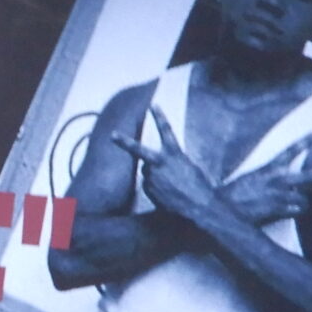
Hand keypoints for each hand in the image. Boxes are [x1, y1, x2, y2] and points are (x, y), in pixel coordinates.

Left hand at [113, 107, 221, 225]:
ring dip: (156, 176)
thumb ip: (173, 161)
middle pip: (137, 149)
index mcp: (175, 153)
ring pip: (148, 171)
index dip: (159, 116)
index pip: (166, 130)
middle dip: (124, 142)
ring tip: (172, 186)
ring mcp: (152, 176)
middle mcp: (160, 163)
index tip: (152, 105)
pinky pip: (150, 185)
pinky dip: (157, 188)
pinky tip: (168, 195)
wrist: (199, 206)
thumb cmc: (199, 186)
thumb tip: (159, 165)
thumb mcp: (189, 167)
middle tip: (112, 135)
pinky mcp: (148, 189)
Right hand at [219, 138, 311, 225]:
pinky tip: (286, 211)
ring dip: (304, 202)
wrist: (222, 209)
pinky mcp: (276, 211)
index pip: (291, 150)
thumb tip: (285, 182)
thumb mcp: (252, 178)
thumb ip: (270, 178)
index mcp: (269, 168)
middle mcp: (276, 181)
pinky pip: (295, 211)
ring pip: (304, 199)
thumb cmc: (235, 194)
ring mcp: (278, 197)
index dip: (306, 140)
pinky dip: (294, 211)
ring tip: (299, 202)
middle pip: (309, 176)